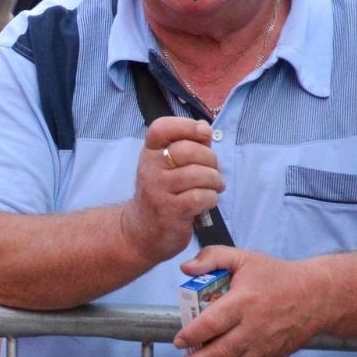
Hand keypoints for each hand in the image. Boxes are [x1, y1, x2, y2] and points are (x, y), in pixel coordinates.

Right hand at [118, 116, 222, 264]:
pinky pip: (201, 197)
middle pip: (188, 150)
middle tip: (213, 171)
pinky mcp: (169, 210)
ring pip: (198, 174)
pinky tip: (207, 202)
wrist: (141, 231)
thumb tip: (205, 129)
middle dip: (211, 160)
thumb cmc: (162, 194)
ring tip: (214, 187)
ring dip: (215, 181)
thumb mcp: (167, 167)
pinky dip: (211, 198)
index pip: (162, 128)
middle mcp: (149, 168)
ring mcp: (158, 189)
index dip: (187, 126)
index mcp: (149, 152)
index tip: (204, 133)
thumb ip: (188, 146)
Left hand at [174, 247, 328, 356]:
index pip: (212, 323)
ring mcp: (266, 345)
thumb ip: (211, 257)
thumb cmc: (278, 276)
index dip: (192, 335)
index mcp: (243, 302)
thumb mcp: (243, 257)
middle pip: (221, 351)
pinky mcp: (275, 355)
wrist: (318, 296)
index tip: (178, 341)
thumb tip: (185, 267)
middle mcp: (254, 327)